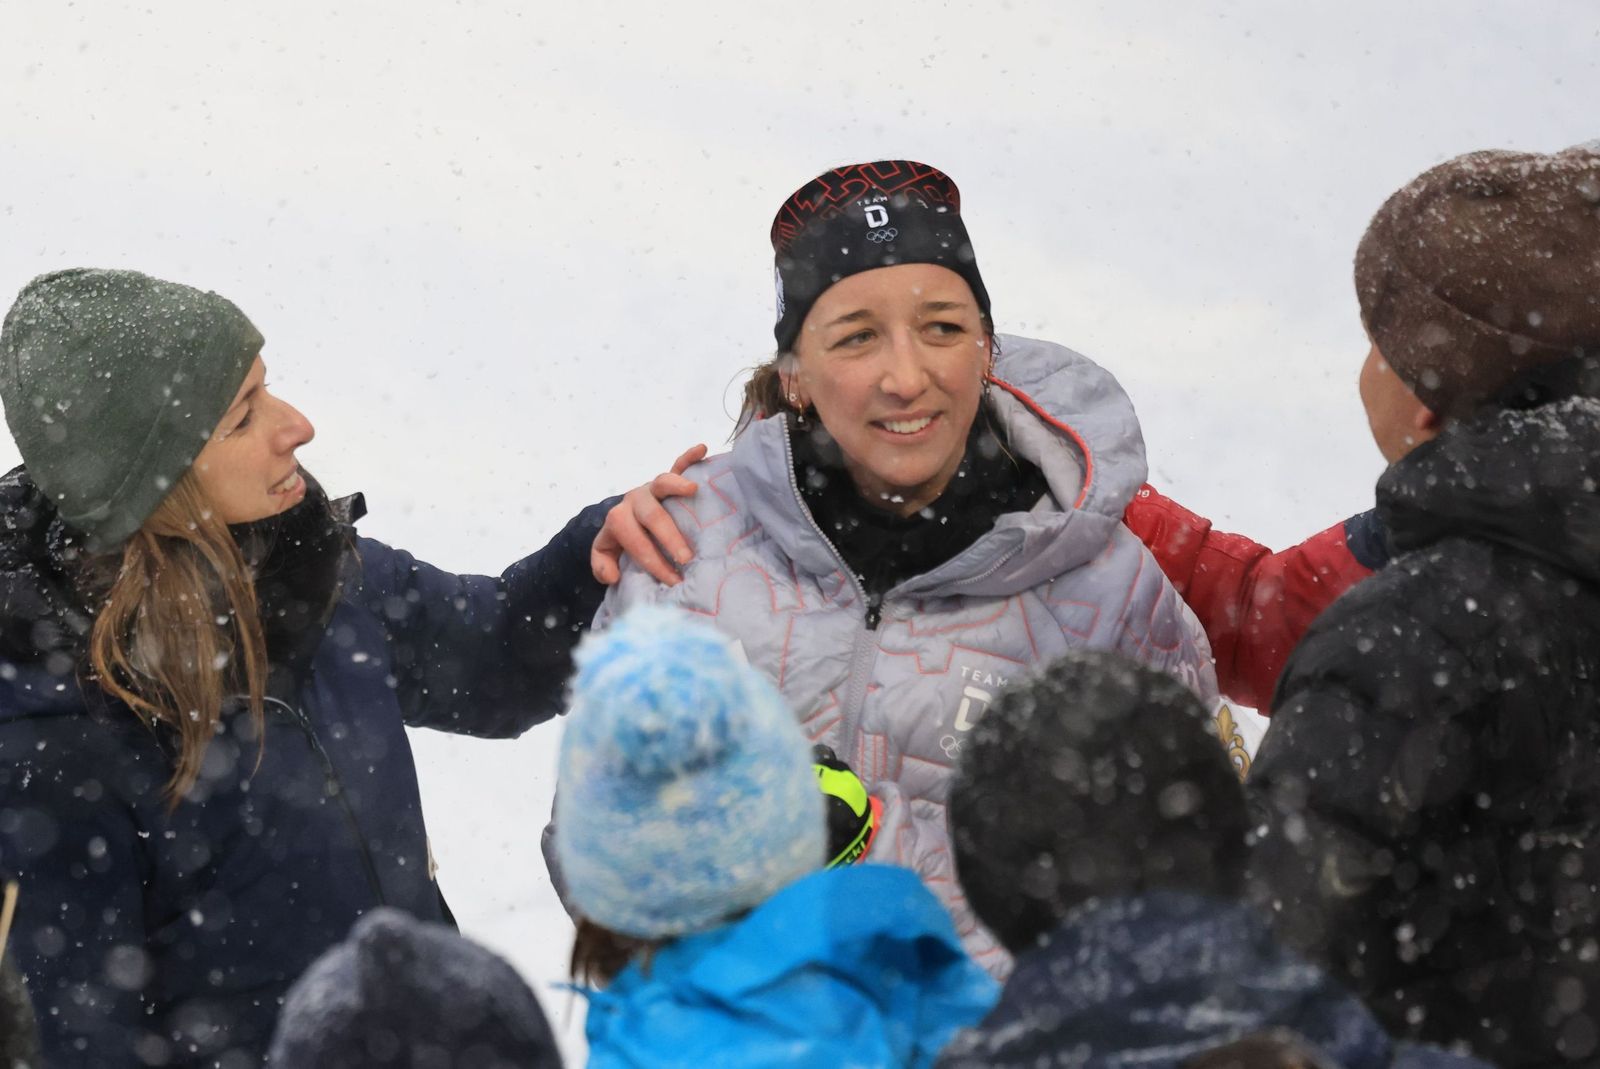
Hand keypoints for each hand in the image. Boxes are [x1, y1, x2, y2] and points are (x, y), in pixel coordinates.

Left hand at [591, 444, 706, 585]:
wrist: (626, 516)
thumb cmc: (623, 539)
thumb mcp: (607, 553)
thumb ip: (602, 565)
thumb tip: (612, 576)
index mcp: (618, 519)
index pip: (634, 540)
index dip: (652, 561)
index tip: (673, 580)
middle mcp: (634, 500)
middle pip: (651, 515)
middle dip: (669, 537)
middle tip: (686, 558)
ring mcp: (651, 488)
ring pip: (661, 482)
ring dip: (676, 485)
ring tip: (693, 489)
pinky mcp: (668, 479)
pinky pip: (678, 464)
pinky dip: (689, 457)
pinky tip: (702, 449)